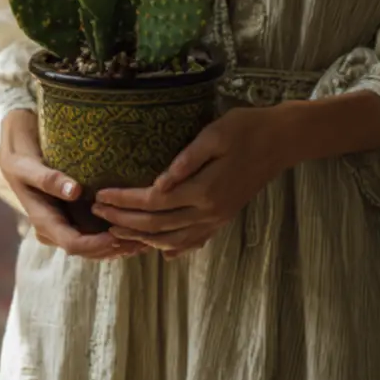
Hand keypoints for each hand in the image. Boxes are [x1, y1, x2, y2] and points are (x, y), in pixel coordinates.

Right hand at [0, 109, 143, 259]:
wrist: (15, 156)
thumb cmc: (20, 158)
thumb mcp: (27, 165)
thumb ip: (48, 178)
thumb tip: (74, 190)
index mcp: (43, 221)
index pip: (74, 245)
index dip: (99, 245)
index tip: (120, 233)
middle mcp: (55, 230)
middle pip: (89, 252)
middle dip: (116, 248)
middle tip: (144, 239)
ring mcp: (64, 227)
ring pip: (95, 248)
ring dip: (120, 246)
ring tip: (147, 237)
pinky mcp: (73, 220)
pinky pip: (96, 235)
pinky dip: (116, 236)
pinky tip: (136, 228)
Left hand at [90, 106, 292, 258]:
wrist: (282, 141)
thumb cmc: (246, 129)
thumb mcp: (214, 135)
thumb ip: (186, 161)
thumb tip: (158, 184)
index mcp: (204, 191)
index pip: (153, 202)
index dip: (124, 201)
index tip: (100, 195)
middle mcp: (210, 212)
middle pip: (157, 225)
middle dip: (123, 221)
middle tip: (97, 213)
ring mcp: (218, 218)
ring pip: (173, 240)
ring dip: (141, 238)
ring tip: (116, 231)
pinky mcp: (224, 217)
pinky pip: (194, 240)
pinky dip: (174, 247)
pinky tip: (161, 250)